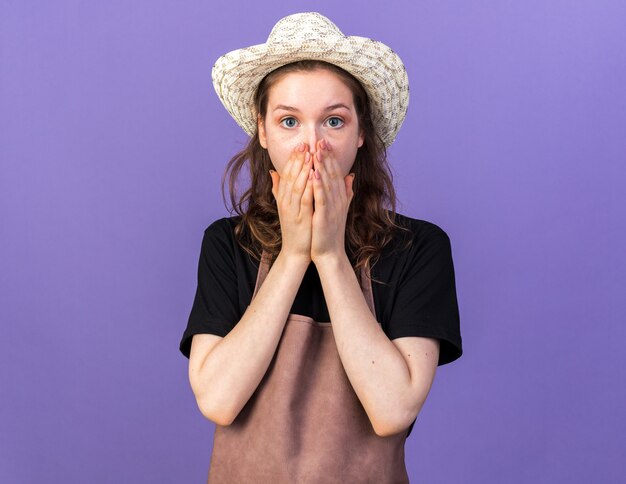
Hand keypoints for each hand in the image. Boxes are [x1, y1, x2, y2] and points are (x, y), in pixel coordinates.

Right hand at [269, 142, 314, 261]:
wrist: (295, 252)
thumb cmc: (294, 229)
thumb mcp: (285, 207)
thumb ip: (278, 189)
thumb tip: (273, 172)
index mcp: (283, 199)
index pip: (286, 175)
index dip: (292, 160)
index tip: (300, 146)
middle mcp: (285, 203)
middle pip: (290, 177)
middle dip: (298, 160)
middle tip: (305, 144)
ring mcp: (292, 211)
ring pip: (297, 186)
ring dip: (303, 170)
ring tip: (310, 155)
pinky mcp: (301, 219)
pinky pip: (305, 200)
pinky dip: (309, 187)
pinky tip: (314, 177)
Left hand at [310, 138, 355, 263]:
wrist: (330, 252)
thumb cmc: (330, 231)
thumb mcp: (339, 208)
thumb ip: (346, 192)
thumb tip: (351, 176)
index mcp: (340, 197)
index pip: (336, 173)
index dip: (331, 158)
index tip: (325, 143)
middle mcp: (338, 200)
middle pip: (332, 174)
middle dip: (326, 157)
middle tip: (321, 141)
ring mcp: (333, 207)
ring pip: (328, 183)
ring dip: (322, 167)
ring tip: (316, 152)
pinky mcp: (325, 216)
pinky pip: (322, 198)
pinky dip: (318, 186)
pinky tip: (313, 174)